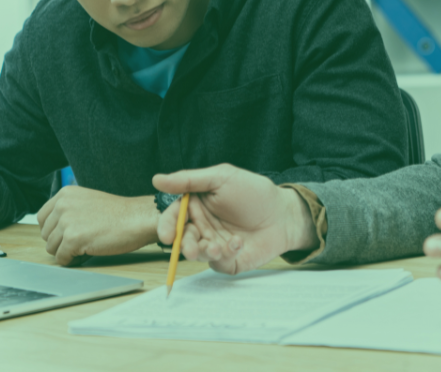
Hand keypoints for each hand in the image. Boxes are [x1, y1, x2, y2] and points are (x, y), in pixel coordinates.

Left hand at [36, 186, 157, 265]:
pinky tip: (88, 251)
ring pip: (51, 248)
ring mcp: (66, 221)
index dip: (53, 230)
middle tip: (81, 240)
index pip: (41, 218)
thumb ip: (68, 209)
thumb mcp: (88, 201)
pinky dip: (73, 260)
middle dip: (60, 241)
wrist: (137, 218)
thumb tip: (51, 228)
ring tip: (86, 244)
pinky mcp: (72, 238)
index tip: (66, 233)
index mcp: (65, 194)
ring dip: (67, 251)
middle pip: (45, 234)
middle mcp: (62, 205)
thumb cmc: (118, 213)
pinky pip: (62, 258)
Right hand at [153, 164, 316, 273]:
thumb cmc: (255, 192)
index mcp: (197, 205)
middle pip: (182, 239)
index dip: (167, 227)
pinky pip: (218, 263)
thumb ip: (190, 180)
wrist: (284, 214)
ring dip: (204, 252)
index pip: (173, 217)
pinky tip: (238, 243)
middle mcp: (202, 226)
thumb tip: (157, 179)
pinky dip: (225, 254)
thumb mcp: (222, 178)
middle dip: (184, 246)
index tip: (167, 235)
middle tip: (191, 249)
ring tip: (218, 246)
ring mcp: (214, 244)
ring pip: (197, 254)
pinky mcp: (228, 260)